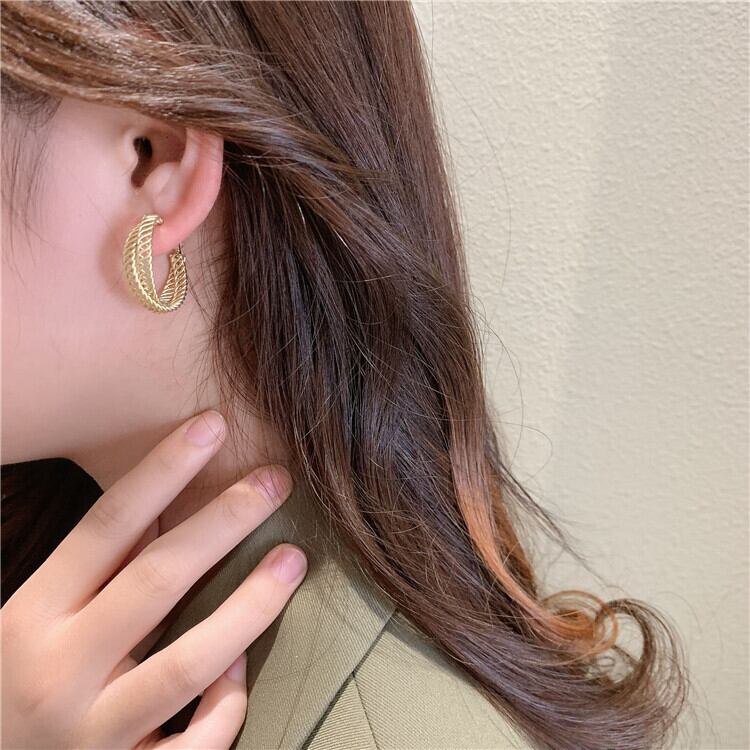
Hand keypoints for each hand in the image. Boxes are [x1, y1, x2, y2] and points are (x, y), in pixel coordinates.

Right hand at [1, 410, 306, 748]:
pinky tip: (240, 666)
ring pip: (188, 662)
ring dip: (251, 605)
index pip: (106, 525)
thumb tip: (159, 510)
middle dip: (224, 520)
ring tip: (293, 559)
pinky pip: (195, 742)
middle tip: (276, 479)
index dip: (163, 469)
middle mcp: (56, 674)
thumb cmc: (12, 688)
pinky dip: (225, 702)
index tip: (213, 424)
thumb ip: (92, 570)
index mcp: (29, 620)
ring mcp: (93, 735)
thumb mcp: (33, 622)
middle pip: (158, 579)